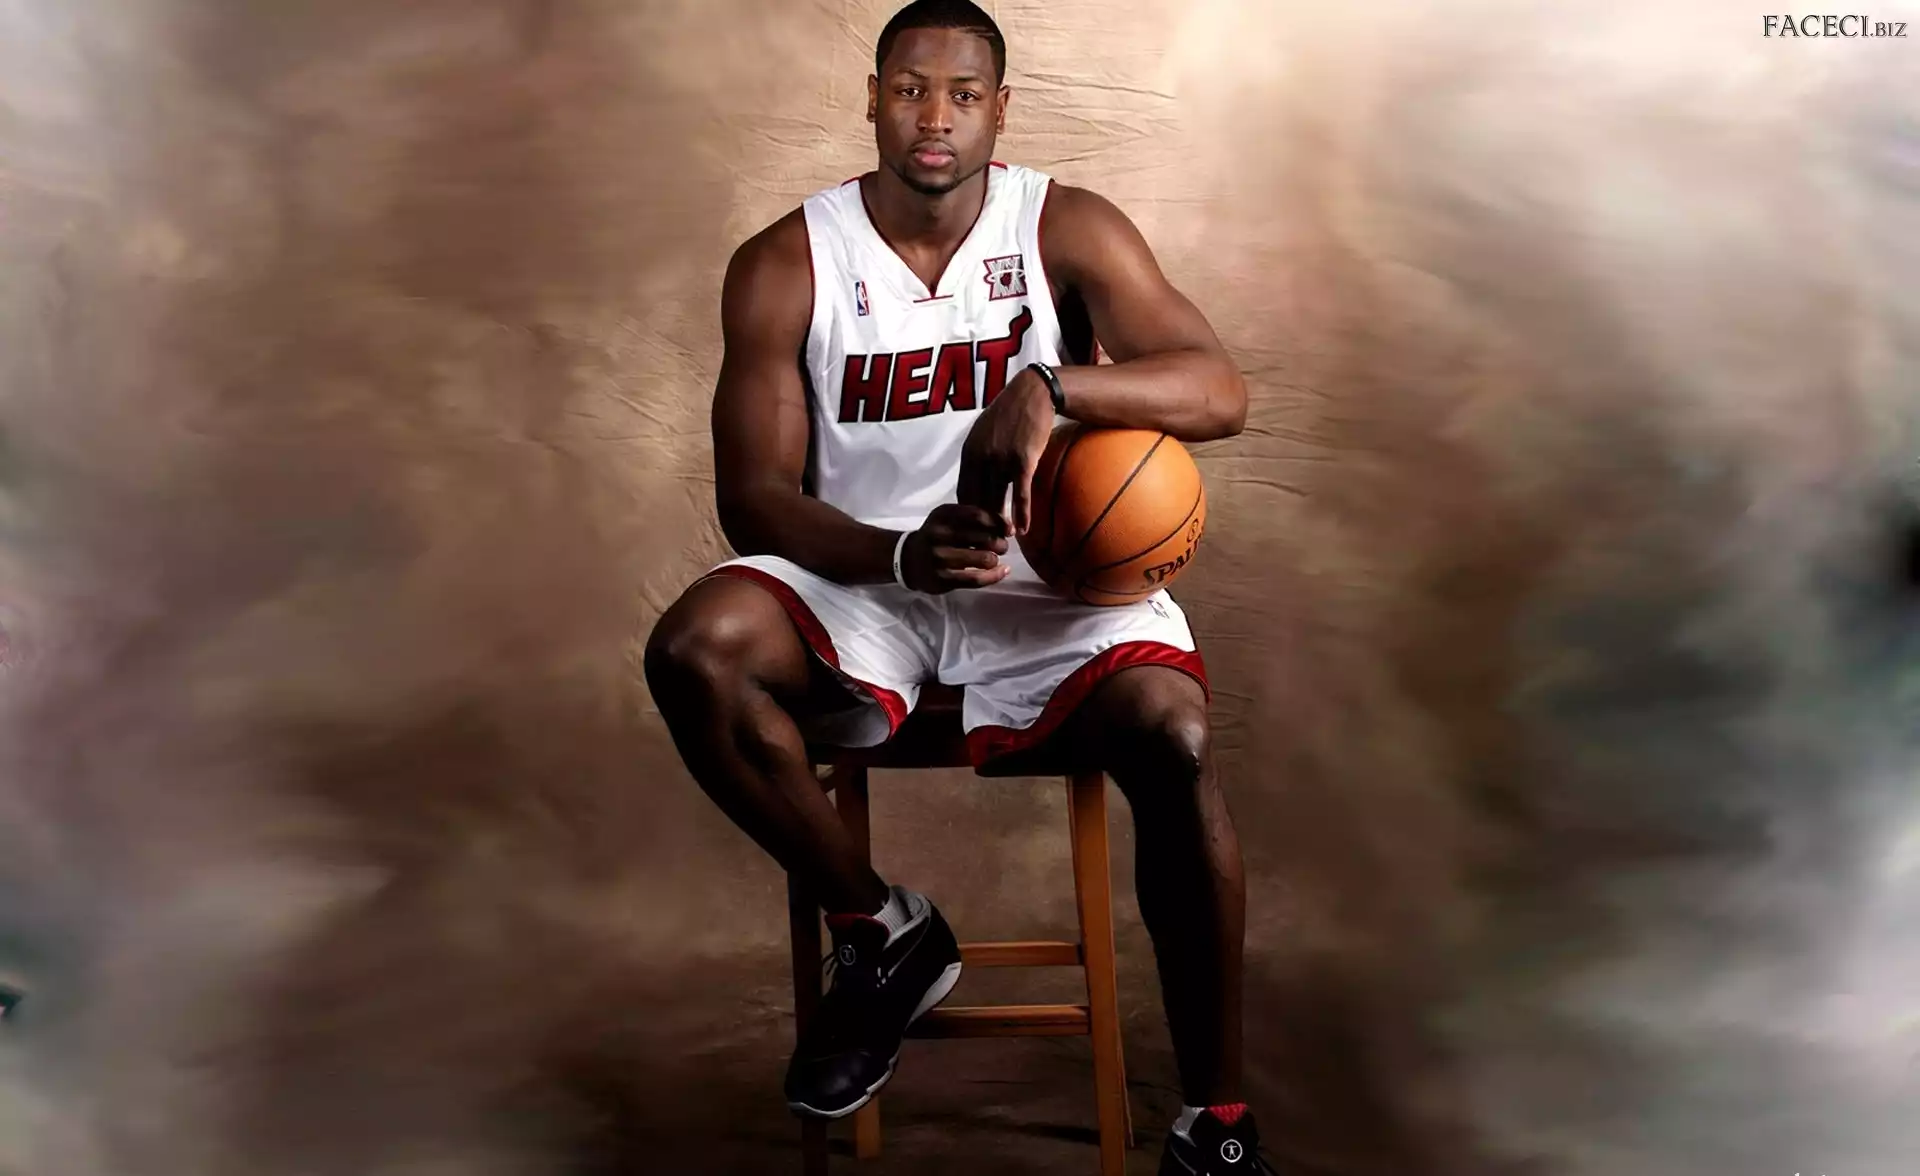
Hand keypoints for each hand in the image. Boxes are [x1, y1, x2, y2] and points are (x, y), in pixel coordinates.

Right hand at [901, 504, 1011, 593]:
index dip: (999, 523)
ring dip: (996, 559)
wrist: (907, 559)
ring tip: (995, 559)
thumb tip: (1008, 527)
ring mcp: (941, 558)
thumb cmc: (936, 535)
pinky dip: (995, 576)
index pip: (980, 515)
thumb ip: (974, 517)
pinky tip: (1002, 571)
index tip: (1009, 530)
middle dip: (1000, 543)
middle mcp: (940, 534)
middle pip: (985, 537)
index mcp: (943, 514)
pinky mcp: (943, 578)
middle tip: (1001, 546)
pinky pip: (976, 579)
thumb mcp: (948, 517)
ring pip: (984, 559)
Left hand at [956, 367, 1054, 533]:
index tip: (972, 529)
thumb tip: (977, 479)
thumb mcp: (985, 432)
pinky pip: (1020, 493)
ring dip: (1000, 524)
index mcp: (969, 452)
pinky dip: (1021, 514)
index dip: (966, 514)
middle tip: (984, 542)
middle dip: (980, 524)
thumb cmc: (1010, 413)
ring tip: (1002, 541)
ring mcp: (1001, 459)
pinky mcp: (1023, 460)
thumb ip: (979, 456)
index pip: (964, 492)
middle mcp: (981, 457)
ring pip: (998, 500)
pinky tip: (1023, 530)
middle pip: (977, 500)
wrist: (1033, 393)